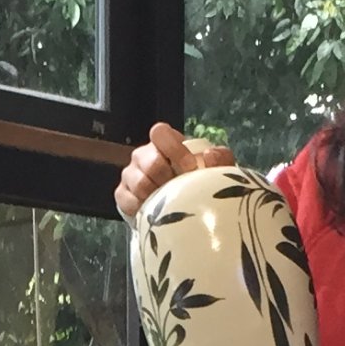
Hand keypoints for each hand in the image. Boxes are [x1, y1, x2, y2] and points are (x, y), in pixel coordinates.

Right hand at [116, 122, 236, 218]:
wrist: (180, 213)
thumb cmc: (197, 185)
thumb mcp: (216, 171)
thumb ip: (221, 159)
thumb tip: (209, 154)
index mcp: (165, 143)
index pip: (160, 132)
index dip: (173, 148)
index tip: (190, 168)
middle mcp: (144, 155)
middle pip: (147, 159)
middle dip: (165, 177)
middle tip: (180, 191)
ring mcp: (131, 175)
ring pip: (138, 181)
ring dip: (155, 194)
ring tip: (168, 203)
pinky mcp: (123, 195)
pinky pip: (127, 200)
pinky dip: (142, 208)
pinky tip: (155, 213)